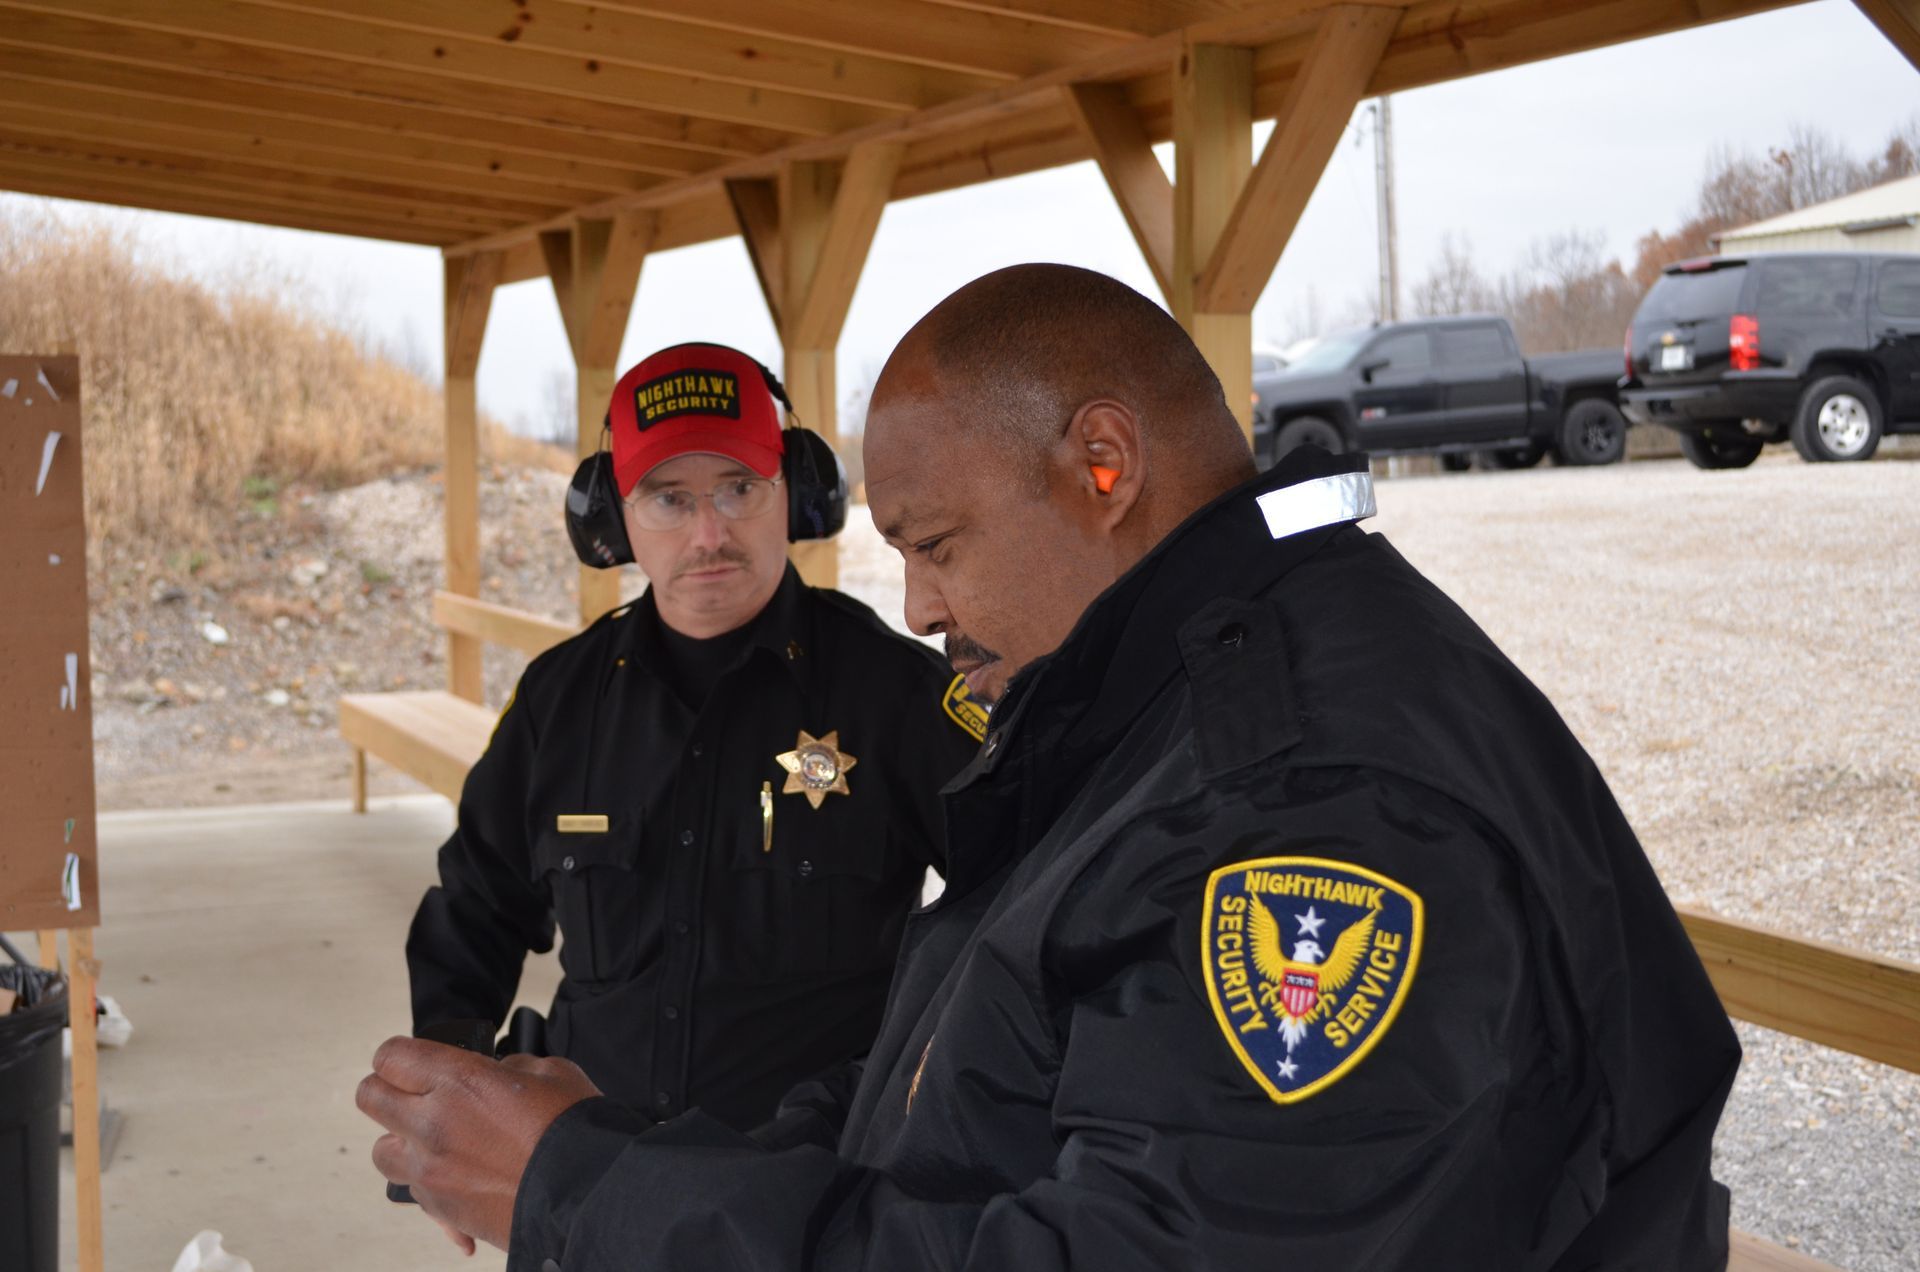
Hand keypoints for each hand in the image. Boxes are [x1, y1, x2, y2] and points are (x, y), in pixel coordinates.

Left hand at [358, 1038, 600, 1250]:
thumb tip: (494, 1076)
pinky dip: (433, 1180)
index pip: (391, 1056)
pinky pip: (416, 1190)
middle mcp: (432, 1124)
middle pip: (370, 1096)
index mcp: (458, 1081)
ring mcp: (430, 1170)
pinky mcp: (439, 1207)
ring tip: (437, 1140)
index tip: (413, 1060)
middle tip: (415, 1092)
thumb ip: (506, 1069)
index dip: (400, 1054)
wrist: (587, 1193)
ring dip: (402, 1140)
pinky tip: (466, 1175)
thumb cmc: (573, 1128)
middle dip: (389, 1089)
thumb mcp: (548, 1072)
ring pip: (381, 1150)